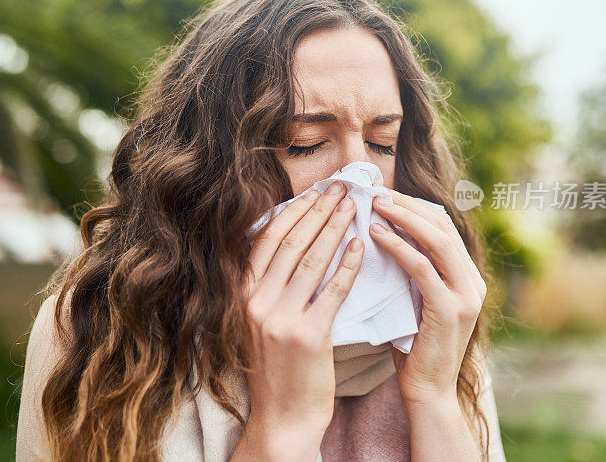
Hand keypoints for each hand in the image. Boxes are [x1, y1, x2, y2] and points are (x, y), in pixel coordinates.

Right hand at [235, 181, 363, 459]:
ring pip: (312, 260)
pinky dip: (348, 265)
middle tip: (340, 189)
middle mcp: (257, 302)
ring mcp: (280, 319)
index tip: (315, 192)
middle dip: (318, 211)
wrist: (283, 417)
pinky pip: (332, 290)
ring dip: (335, 228)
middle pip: (291, 243)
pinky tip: (361, 246)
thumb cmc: (277, 367)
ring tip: (354, 207)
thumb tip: (293, 243)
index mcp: (244, 294)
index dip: (293, 212)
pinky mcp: (309, 336)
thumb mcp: (259, 322)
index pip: (267, 240)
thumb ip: (269, 286)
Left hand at [370, 189, 486, 402]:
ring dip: (403, 218)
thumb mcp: (413, 300)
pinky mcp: (450, 310)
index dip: (414, 207)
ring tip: (374, 206)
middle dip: (408, 205)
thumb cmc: (412, 346)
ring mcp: (466, 296)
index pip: (443, 227)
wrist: (428, 391)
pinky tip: (376, 235)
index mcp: (467, 277)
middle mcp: (473, 282)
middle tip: (376, 192)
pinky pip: (421, 268)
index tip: (384, 193)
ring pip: (436, 241)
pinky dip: (398, 247)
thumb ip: (409, 272)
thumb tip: (380, 233)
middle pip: (442, 226)